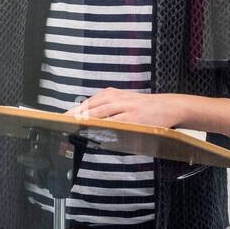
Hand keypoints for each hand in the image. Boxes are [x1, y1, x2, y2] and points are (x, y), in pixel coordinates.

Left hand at [66, 89, 184, 128]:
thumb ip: (107, 109)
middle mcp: (117, 98)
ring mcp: (125, 108)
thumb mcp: (124, 101)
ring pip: (101, 115)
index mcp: (112, 94)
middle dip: (75, 117)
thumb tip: (86, 122)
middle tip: (61, 125)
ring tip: (73, 129)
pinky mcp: (134, 118)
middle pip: (91, 108)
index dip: (74, 111)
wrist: (169, 106)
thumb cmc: (143, 107)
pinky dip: (104, 128)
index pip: (88, 103)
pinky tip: (95, 134)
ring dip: (86, 122)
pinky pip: (116, 124)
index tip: (61, 118)